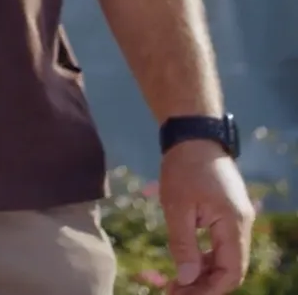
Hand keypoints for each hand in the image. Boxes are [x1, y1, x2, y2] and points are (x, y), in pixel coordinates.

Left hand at [158, 140, 254, 293]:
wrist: (193, 137)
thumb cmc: (183, 168)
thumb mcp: (177, 207)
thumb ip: (183, 244)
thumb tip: (186, 278)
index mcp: (233, 225)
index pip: (231, 272)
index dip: (209, 289)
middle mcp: (242, 225)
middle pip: (230, 269)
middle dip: (205, 285)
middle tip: (174, 293)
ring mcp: (237, 219)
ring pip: (226, 259)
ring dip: (204, 273)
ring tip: (177, 283)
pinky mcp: (228, 214)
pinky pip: (222, 245)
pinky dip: (206, 258)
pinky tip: (186, 263)